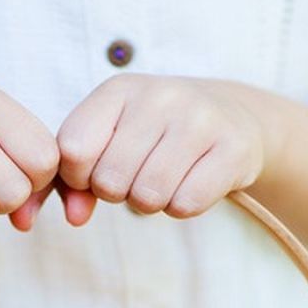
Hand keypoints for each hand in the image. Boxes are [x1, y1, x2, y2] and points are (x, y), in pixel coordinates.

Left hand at [50, 75, 269, 221]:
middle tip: (137, 176)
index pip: (73, 149)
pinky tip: (189, 183)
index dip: (78, 177)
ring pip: (148, 196)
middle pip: (110, 180)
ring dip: (150, 203)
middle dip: (117, 193)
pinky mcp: (233, 148)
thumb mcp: (109, 141)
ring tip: (162, 180)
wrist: (230, 116)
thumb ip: (75, 180)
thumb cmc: (154, 136)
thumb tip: (74, 217)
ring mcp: (200, 119)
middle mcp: (160, 96)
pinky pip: (186, 204)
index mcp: (119, 89)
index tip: (96, 171)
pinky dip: (182, 207)